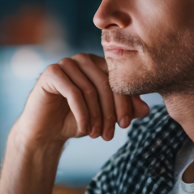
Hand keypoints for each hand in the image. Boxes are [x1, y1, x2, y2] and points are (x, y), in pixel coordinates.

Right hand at [14, 53, 150, 147]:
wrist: (46, 132)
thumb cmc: (76, 121)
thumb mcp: (105, 117)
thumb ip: (125, 111)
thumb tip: (147, 109)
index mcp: (99, 64)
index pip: (118, 79)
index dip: (125, 102)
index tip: (126, 125)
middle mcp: (83, 59)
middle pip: (106, 83)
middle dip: (110, 112)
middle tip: (110, 135)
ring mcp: (66, 63)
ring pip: (90, 89)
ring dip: (96, 116)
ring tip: (97, 135)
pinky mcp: (51, 72)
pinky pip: (73, 93)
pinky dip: (82, 114)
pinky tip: (84, 129)